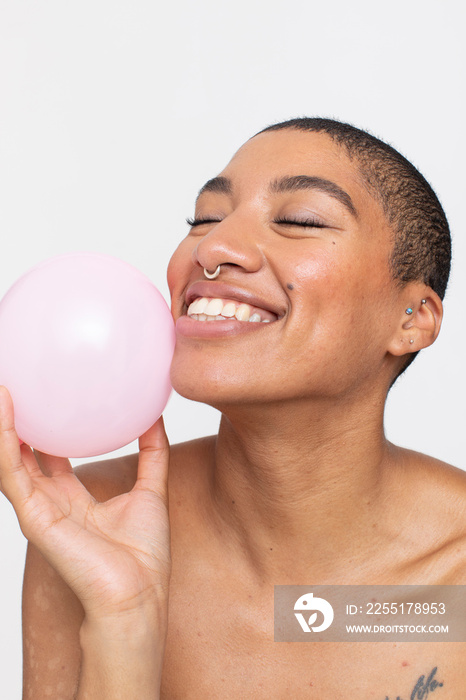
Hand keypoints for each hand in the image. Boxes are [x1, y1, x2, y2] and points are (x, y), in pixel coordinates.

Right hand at [0, 386, 170, 621]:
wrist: (137, 595)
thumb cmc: (144, 556)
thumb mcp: (152, 490)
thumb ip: (153, 453)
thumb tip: (156, 416)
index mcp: (74, 500)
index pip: (52, 458)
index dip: (46, 430)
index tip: (48, 399)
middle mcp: (52, 503)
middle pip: (25, 456)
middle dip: (18, 425)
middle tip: (16, 389)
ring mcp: (39, 509)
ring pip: (11, 459)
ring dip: (3, 427)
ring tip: (2, 391)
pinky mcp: (34, 516)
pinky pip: (12, 473)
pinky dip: (4, 443)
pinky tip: (3, 413)